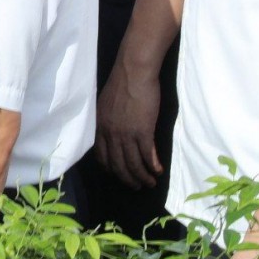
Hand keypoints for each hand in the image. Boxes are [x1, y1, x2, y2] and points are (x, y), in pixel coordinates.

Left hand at [94, 62, 163, 189]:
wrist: (134, 72)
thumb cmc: (123, 84)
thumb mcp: (107, 105)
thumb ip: (109, 121)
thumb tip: (114, 131)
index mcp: (100, 127)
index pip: (101, 157)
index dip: (111, 170)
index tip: (119, 175)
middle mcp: (110, 134)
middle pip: (118, 165)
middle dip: (128, 179)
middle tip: (137, 186)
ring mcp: (125, 134)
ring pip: (133, 165)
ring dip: (143, 177)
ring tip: (151, 182)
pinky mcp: (142, 131)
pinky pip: (148, 156)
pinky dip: (153, 166)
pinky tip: (159, 170)